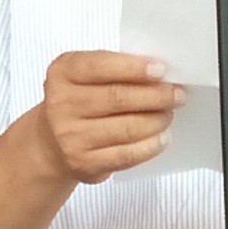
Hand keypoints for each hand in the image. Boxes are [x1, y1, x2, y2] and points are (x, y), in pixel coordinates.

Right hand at [39, 52, 184, 184]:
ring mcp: (71, 136)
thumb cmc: (77, 102)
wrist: (50, 144)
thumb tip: (158, 74)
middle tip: (177, 94)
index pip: (100, 66)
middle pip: (118, 97)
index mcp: (63, 73)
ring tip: (169, 114)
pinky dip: (150, 146)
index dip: (134, 68)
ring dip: (157, 120)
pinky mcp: (85, 163)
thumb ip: (113, 69)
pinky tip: (162, 137)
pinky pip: (126, 154)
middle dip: (155, 95)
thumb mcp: (83, 76)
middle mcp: (62, 104)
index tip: (161, 70)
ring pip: (127, 127)